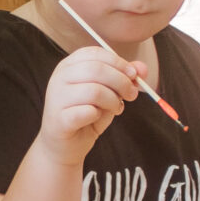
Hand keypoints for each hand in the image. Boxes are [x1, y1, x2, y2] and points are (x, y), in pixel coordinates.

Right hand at [33, 44, 140, 166]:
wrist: (64, 146)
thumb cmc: (86, 115)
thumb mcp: (108, 93)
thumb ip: (124, 78)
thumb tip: (142, 68)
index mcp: (69, 66)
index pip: (95, 53)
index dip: (118, 62)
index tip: (133, 74)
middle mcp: (59, 78)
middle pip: (96, 69)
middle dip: (121, 81)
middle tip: (132, 95)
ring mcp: (56, 98)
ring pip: (94, 91)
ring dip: (113, 101)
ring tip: (116, 108)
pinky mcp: (59, 119)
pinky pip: (87, 112)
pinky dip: (98, 115)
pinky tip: (96, 118)